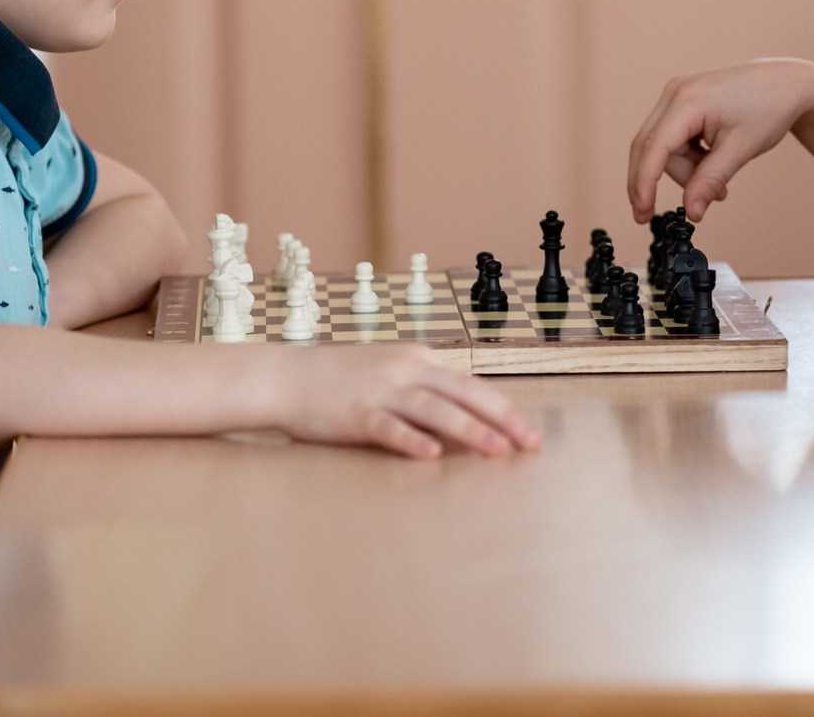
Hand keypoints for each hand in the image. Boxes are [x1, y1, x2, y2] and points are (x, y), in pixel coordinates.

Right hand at [263, 345, 541, 460]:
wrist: (284, 376)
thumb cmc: (337, 379)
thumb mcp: (386, 370)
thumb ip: (421, 387)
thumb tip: (462, 414)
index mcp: (416, 358)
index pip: (470, 383)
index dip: (503, 408)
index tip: (527, 432)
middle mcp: (404, 370)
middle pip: (464, 393)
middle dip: (502, 419)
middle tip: (529, 444)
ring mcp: (380, 390)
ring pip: (435, 409)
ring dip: (470, 430)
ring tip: (497, 451)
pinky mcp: (356, 413)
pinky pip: (390, 428)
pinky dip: (413, 441)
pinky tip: (433, 455)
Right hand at [626, 58, 813, 223]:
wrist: (787, 84)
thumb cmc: (769, 108)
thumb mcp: (740, 149)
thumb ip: (710, 181)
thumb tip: (691, 212)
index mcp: (687, 101)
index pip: (654, 148)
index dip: (643, 182)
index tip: (642, 212)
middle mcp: (675, 94)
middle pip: (650, 148)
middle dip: (654, 182)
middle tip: (650, 215)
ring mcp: (678, 96)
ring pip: (664, 148)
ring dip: (685, 171)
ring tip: (719, 184)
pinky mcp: (684, 102)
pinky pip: (674, 139)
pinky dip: (690, 159)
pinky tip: (713, 163)